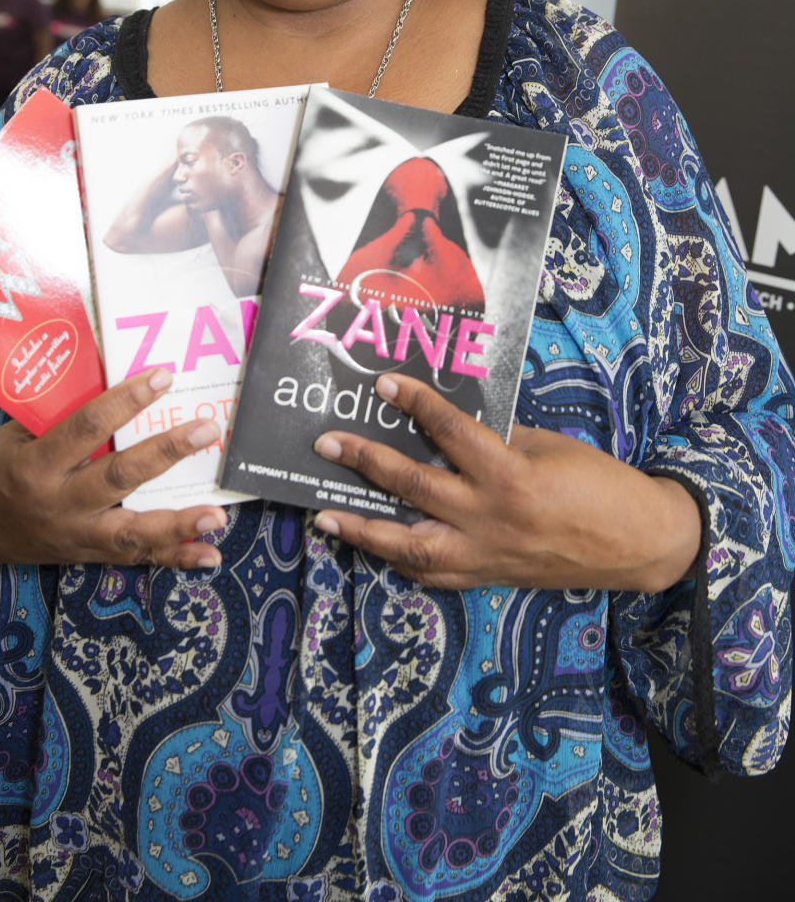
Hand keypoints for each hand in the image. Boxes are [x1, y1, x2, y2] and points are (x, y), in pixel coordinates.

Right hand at [0, 368, 228, 569]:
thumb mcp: (18, 432)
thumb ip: (65, 417)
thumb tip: (119, 379)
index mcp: (35, 463)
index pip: (86, 427)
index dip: (126, 400)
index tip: (163, 376)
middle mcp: (57, 503)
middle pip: (119, 478)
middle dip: (166, 453)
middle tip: (206, 430)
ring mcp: (73, 535)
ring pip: (132, 532)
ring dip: (179, 523)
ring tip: (218, 514)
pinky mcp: (85, 556)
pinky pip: (134, 560)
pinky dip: (173, 558)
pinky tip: (209, 556)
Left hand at [312, 373, 701, 591]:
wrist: (639, 544)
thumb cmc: (600, 486)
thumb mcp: (548, 447)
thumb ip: (497, 438)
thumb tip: (449, 424)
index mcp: (511, 477)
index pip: (450, 433)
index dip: (415, 405)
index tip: (382, 385)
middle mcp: (490, 519)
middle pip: (414, 488)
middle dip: (366, 464)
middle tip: (328, 444)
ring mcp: (486, 555)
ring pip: (410, 546)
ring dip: (363, 530)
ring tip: (324, 516)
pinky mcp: (490, 579)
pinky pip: (434, 575)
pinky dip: (401, 561)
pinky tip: (374, 547)